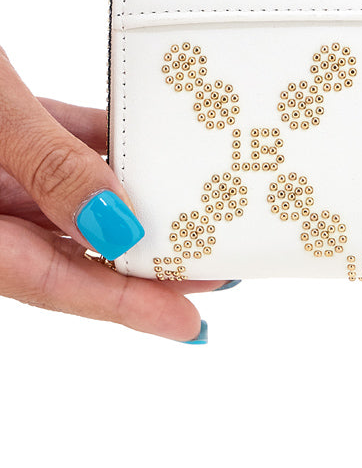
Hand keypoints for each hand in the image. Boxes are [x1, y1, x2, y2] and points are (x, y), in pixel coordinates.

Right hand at [0, 45, 229, 340]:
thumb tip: (117, 223)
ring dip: (119, 206)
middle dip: (137, 266)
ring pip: (55, 204)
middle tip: (213, 272)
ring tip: (189, 214)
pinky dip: (89, 147)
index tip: (190, 324)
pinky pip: (43, 147)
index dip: (125, 307)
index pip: (49, 282)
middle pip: (60, 253)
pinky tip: (136, 143)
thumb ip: (48, 166)